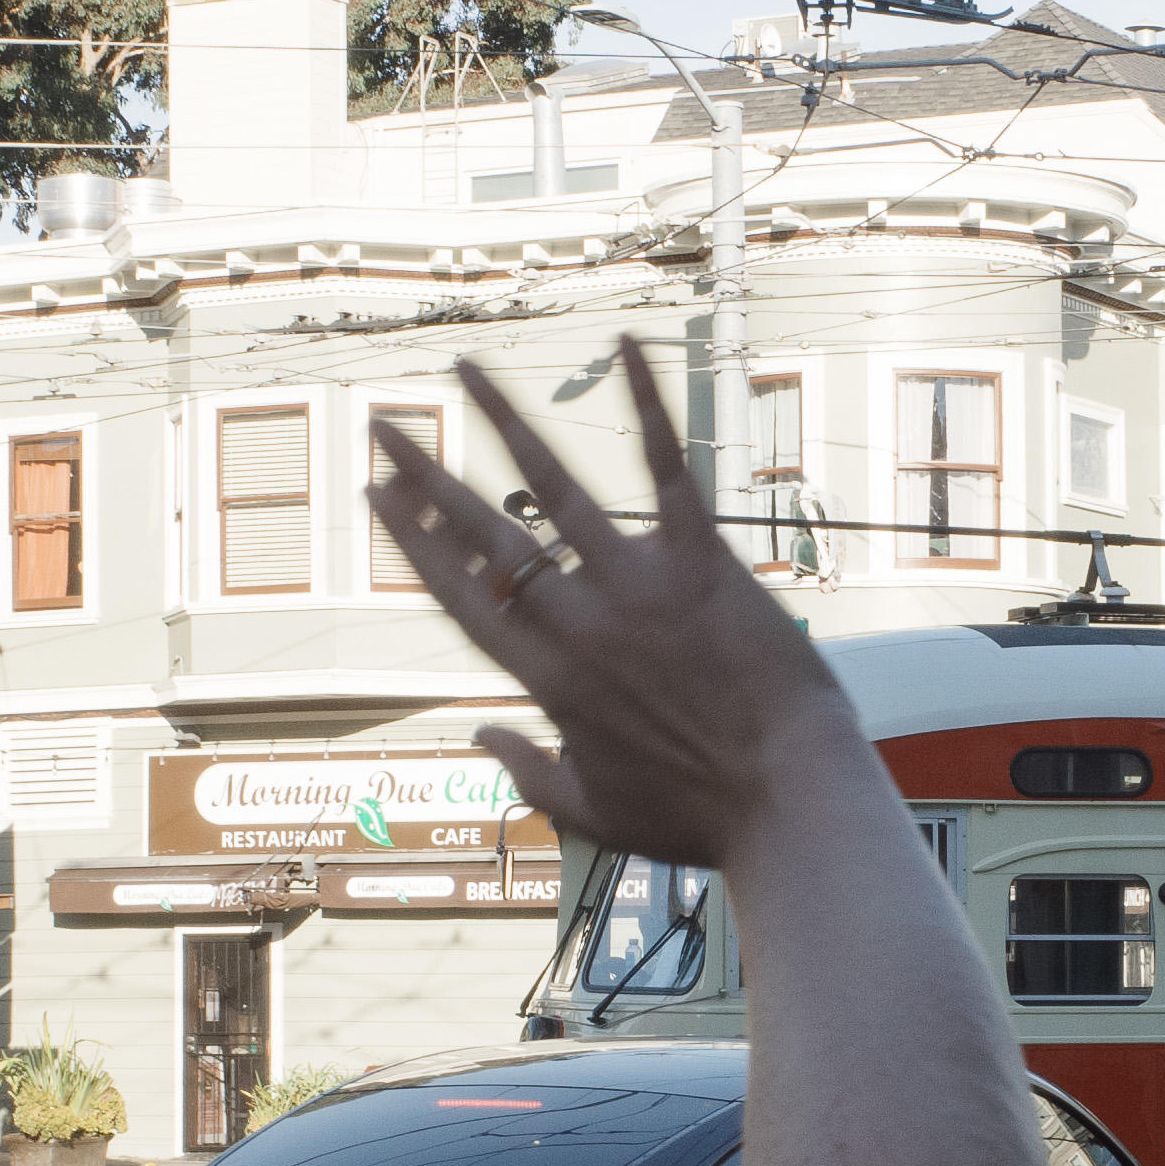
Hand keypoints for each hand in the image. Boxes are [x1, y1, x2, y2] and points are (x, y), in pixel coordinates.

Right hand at [369, 339, 847, 869]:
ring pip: (554, 487)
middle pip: (483, 535)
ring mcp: (640, 584)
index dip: (411, 543)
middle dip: (424, 476)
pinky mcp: (704, 561)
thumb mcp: (593, 813)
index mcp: (546, 679)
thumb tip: (481, 735)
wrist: (789, 799)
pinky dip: (648, 405)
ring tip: (462, 369)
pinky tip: (622, 346)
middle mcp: (579, 621)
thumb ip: (528, 773)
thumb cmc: (697, 819)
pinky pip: (668, 470)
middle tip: (381, 426)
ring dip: (503, 420)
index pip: (459, 595)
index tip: (375, 496)